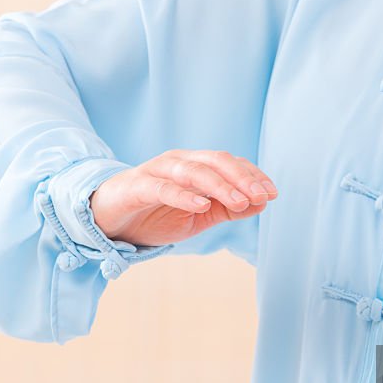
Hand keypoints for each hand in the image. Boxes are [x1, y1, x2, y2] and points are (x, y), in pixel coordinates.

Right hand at [90, 150, 277, 246]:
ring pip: (193, 171)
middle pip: (215, 161)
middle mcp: (179, 162)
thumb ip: (228, 208)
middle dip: (242, 177)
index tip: (272, 193)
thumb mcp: (199, 216)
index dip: (252, 176)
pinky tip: (201, 206)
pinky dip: (184, 195)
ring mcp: (157, 171)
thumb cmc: (155, 214)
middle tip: (262, 195)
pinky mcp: (138, 186)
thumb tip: (261, 202)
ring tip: (240, 202)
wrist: (110, 221)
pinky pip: (163, 187)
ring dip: (220, 186)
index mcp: (196, 166)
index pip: (230, 164)